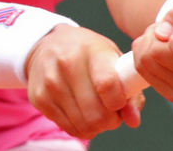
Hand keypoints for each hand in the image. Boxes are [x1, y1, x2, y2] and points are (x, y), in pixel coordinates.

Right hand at [25, 25, 144, 138]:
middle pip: (97, 114)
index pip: (107, 85)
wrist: (47, 44)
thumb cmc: (87, 53)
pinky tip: (80, 112)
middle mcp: (68, 64)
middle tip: (110, 111)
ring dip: (96, 126)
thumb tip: (133, 119)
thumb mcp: (113, 60)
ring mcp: (50, 82)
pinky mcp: (39, 98)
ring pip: (83, 125)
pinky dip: (80, 127)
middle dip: (110, 120)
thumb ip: (130, 91)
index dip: (118, 102)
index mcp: (92, 51)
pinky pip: (69, 128)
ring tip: (96, 111)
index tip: (120, 102)